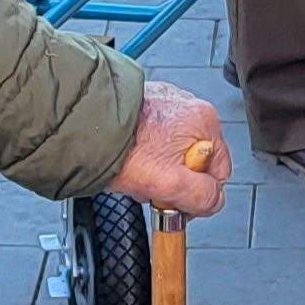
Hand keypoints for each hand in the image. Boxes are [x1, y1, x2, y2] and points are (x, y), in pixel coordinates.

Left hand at [104, 80, 232, 216]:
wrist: (85, 127)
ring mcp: (167, 104)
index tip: (176, 200)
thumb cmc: (122, 150)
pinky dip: (144, 153)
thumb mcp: (172, 185)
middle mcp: (189, 107)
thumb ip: (203, 197)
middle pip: (195, 162)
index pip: (219, 172)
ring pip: (173, 152)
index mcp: (204, 121)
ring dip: (158, 169)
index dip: (198, 194)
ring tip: (136, 171)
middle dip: (175, 181)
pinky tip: (130, 158)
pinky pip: (155, 139)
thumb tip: (214, 200)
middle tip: (151, 186)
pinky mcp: (146, 106)